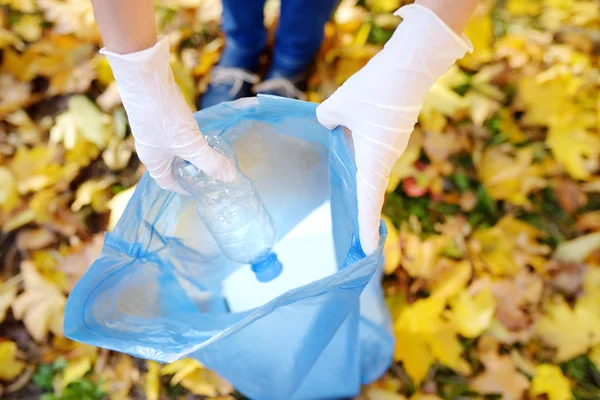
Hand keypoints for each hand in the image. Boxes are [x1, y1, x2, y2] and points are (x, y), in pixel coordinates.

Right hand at [102, 39, 236, 192]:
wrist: (145, 77)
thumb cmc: (163, 117)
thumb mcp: (190, 144)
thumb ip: (210, 161)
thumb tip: (230, 178)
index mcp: (152, 160)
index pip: (167, 182)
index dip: (183, 188)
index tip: (200, 188)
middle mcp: (150, 147)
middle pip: (172, 165)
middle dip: (190, 169)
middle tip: (211, 171)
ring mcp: (154, 129)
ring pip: (174, 147)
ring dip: (190, 151)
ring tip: (210, 151)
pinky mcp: (159, 112)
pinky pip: (175, 130)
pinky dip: (188, 134)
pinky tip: (200, 130)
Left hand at [317, 4, 471, 253]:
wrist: (410, 66)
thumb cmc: (374, 90)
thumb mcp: (337, 106)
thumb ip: (326, 120)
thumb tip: (327, 122)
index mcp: (373, 160)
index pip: (368, 201)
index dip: (365, 226)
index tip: (367, 250)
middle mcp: (386, 158)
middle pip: (372, 190)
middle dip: (364, 213)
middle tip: (357, 237)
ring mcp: (393, 146)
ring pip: (373, 170)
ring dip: (363, 186)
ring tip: (350, 202)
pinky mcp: (394, 133)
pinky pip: (376, 154)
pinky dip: (364, 163)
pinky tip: (349, 155)